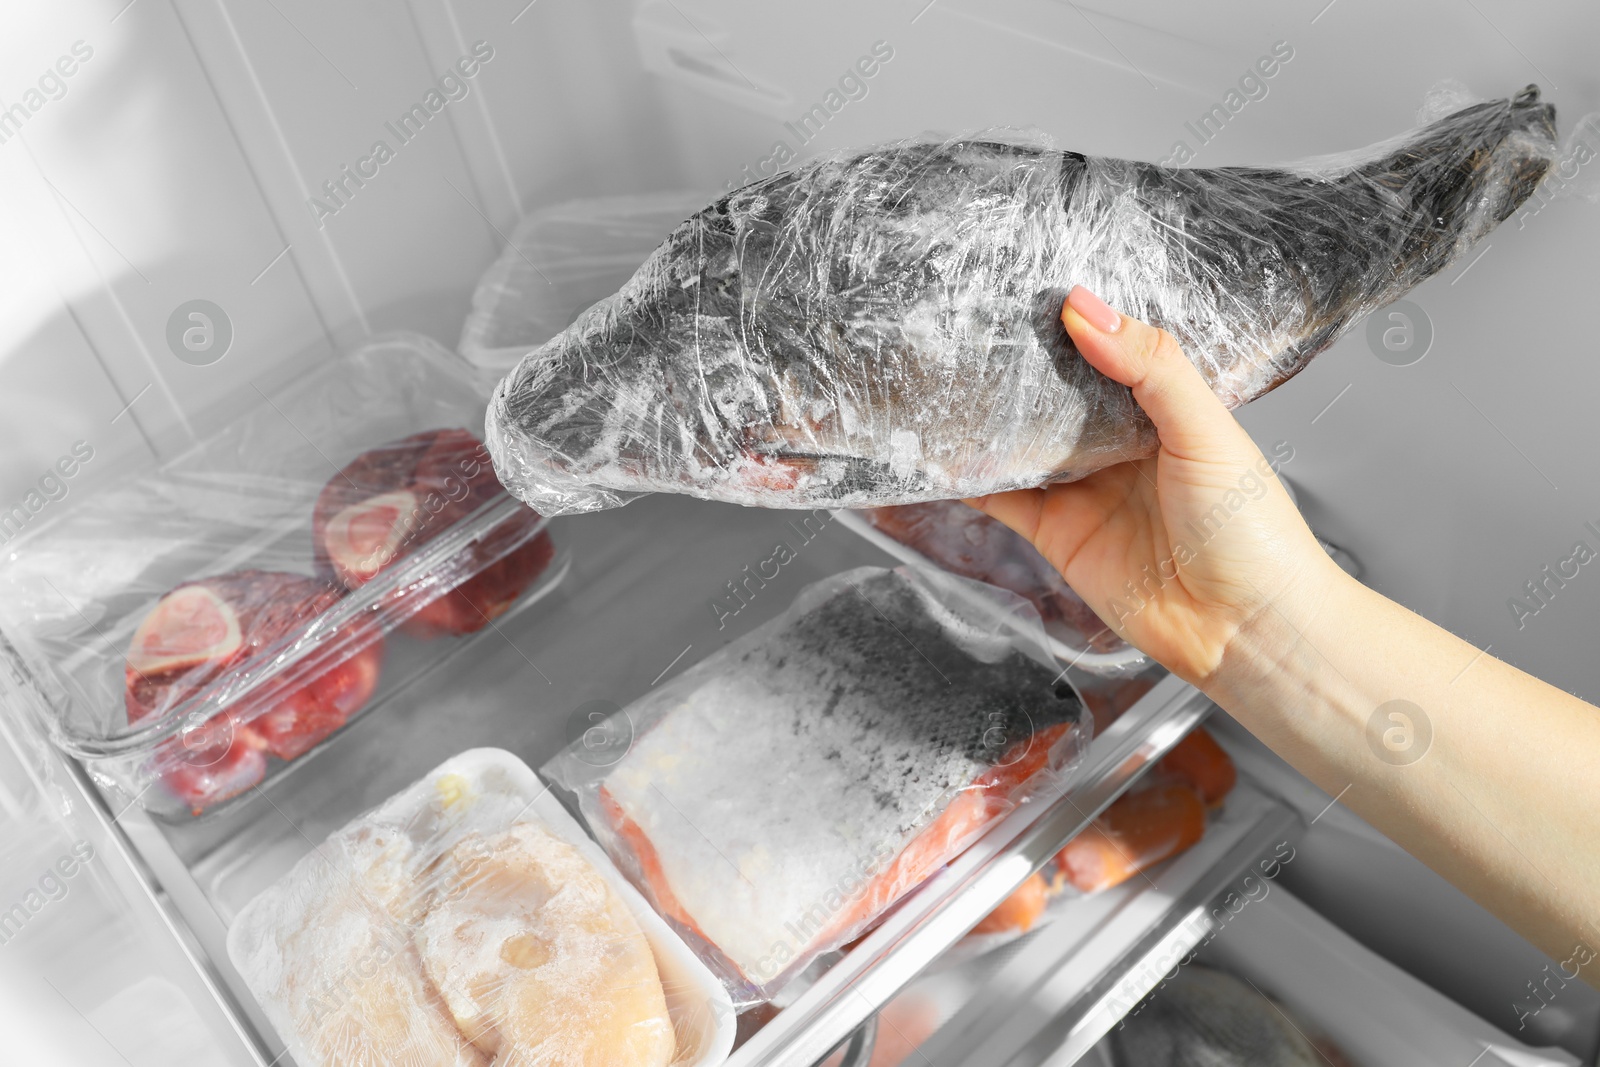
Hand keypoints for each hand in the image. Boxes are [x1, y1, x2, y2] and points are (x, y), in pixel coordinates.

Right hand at [967, 287, 1340, 685]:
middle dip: (1018, 370)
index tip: (1030, 294)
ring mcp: (1085, 491)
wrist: (1244, 629)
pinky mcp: (1057, 535)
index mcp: (1164, 411)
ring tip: (943, 382)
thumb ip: (1151, 367)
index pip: (1108, 355)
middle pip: (1056, 398)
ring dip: (986, 421)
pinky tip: (942, 457)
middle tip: (972, 329)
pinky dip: (969, 481)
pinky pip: (1002, 500)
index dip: (1074, 327)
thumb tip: (1089, 310)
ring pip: (1022, 445)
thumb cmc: (1253, 533)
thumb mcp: (1207, 429)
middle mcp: (1120, 447)